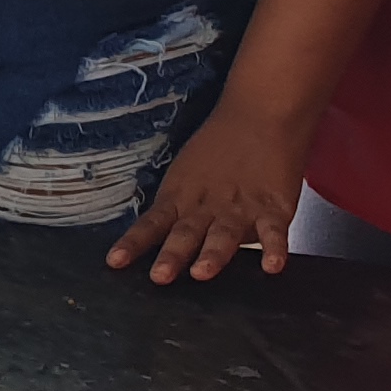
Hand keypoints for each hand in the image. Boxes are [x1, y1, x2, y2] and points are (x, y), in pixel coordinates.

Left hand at [106, 99, 303, 283]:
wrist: (262, 114)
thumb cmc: (219, 146)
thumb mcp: (185, 175)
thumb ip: (175, 208)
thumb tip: (154, 239)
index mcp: (181, 199)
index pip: (151, 224)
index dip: (134, 243)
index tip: (115, 262)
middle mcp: (207, 208)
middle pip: (186, 233)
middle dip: (172, 255)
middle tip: (160, 276)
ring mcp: (241, 209)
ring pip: (224, 236)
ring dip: (213, 255)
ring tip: (203, 271)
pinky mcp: (274, 209)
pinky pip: (274, 232)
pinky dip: (274, 249)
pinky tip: (272, 266)